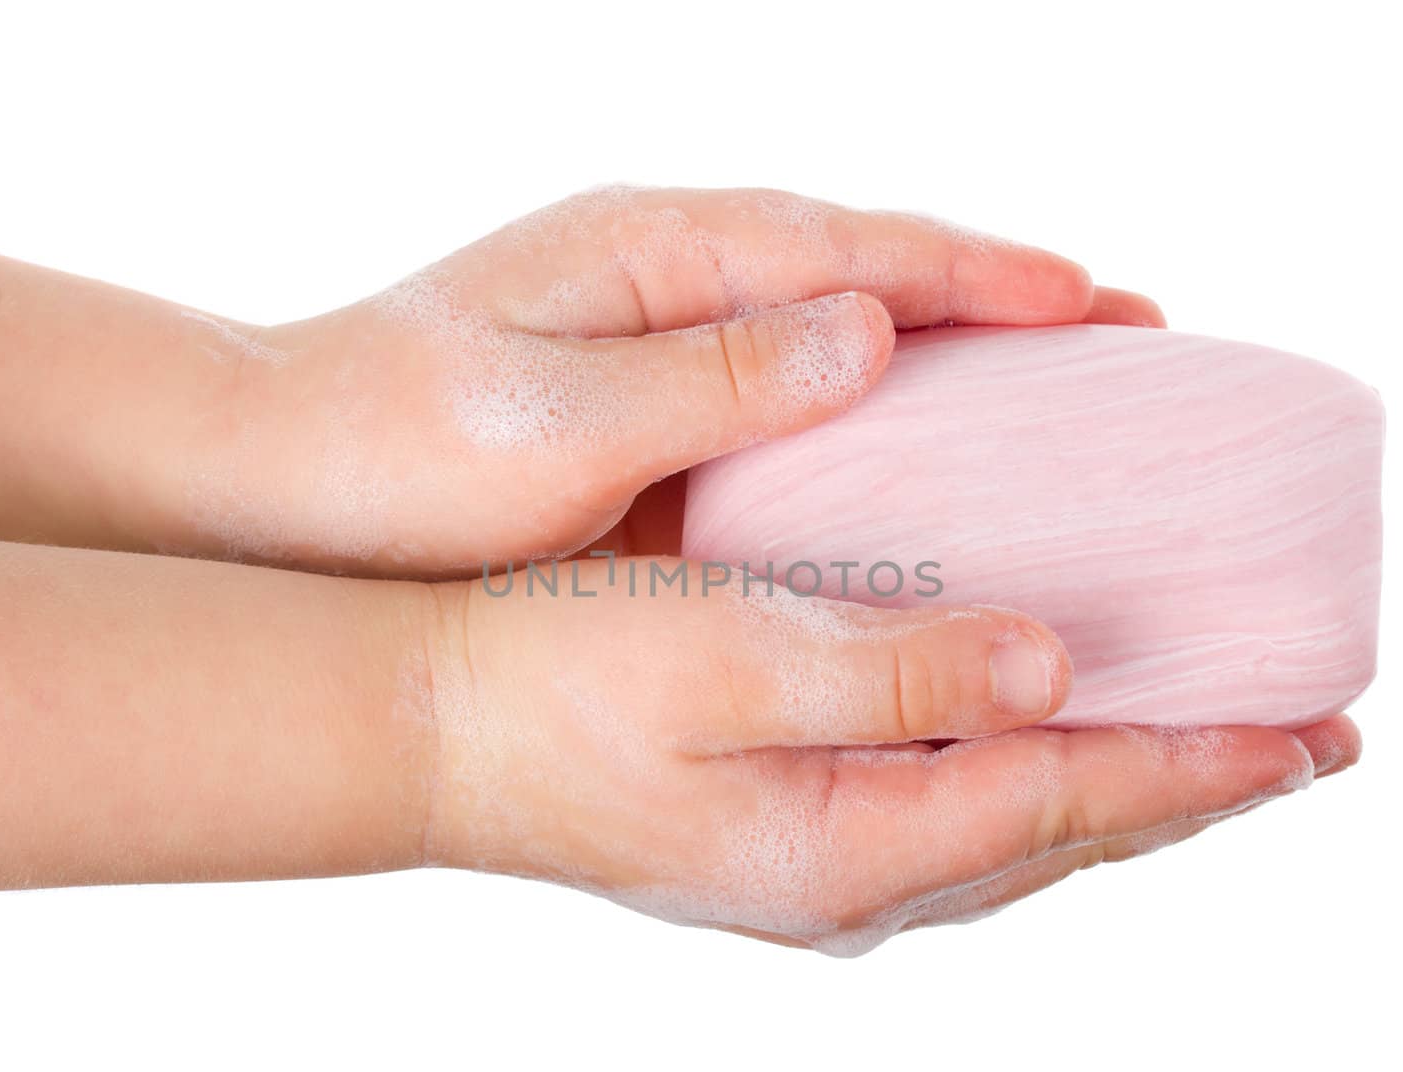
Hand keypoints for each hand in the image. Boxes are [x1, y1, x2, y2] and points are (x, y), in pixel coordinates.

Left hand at [186, 186, 1162, 573]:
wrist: (278, 494)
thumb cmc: (393, 453)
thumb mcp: (554, 421)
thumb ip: (711, 377)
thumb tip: (868, 330)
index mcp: (656, 254)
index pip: (855, 246)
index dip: (985, 272)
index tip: (1097, 301)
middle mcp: (673, 280)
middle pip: (869, 274)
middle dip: (998, 302)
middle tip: (1124, 335)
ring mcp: (665, 343)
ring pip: (840, 338)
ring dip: (951, 362)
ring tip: (1063, 397)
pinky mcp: (652, 413)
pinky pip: (792, 403)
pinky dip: (874, 423)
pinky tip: (929, 468)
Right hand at [421, 560, 1355, 954]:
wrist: (427, 726)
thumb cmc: (555, 681)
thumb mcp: (727, 654)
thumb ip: (897, 670)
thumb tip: (1048, 667)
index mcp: (847, 845)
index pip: (1070, 804)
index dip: (1199, 767)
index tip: (1310, 735)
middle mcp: (847, 880)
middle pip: (1062, 837)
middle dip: (1186, 789)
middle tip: (1298, 744)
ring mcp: (812, 867)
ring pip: (1012, 835)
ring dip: (1114, 789)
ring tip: (1198, 745)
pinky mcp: (781, 834)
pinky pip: (949, 816)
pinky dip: (1025, 777)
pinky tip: (1037, 734)